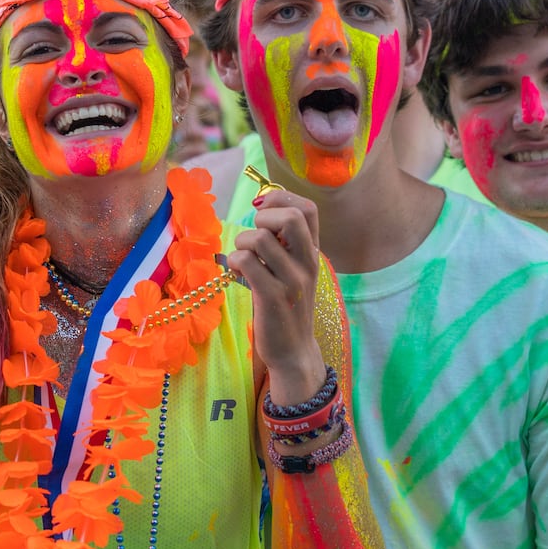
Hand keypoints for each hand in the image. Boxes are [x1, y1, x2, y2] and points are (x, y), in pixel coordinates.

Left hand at [230, 189, 324, 402]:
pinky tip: (236, 272)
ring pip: (260, 238)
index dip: (281, 198)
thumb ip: (286, 244)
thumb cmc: (288, 306)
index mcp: (312, 253)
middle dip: (263, 218)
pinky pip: (247, 262)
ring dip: (242, 243)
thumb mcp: (295, 272)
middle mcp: (307, 263)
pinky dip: (235, 261)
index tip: (262, 209)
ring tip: (242, 259)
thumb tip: (261, 211)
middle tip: (255, 236)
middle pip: (290, 217)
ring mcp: (292, 281)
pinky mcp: (273, 298)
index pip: (308, 209)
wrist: (294, 350)